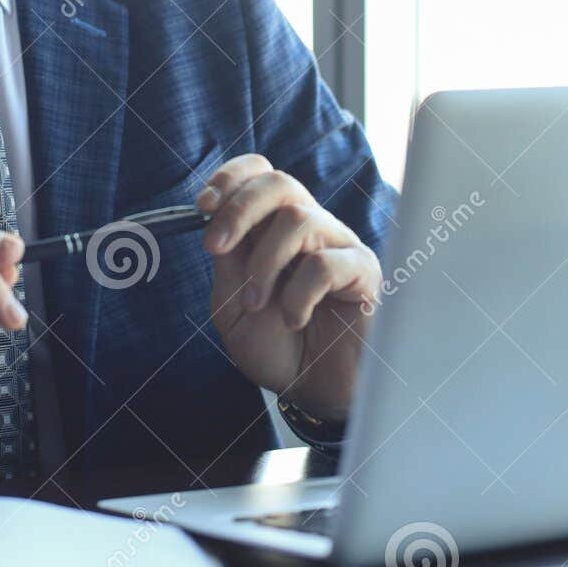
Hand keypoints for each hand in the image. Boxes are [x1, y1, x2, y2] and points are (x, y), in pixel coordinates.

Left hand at [196, 155, 380, 421]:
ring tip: (258, 305)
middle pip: (280, 183)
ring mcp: (340, 246)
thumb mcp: (233, 305)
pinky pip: (326, 263)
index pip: (261, 173)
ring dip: (264, 264)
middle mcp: (311, 228)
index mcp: (275, 228)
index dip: (231, 178)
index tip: (203, 206)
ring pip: (298, 219)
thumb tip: (215, 216)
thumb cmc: (277, 348)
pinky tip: (297, 319)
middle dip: (239, 210)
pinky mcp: (364, 273)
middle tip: (215, 248)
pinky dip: (298, 295)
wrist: (312, 393)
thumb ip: (228, 262)